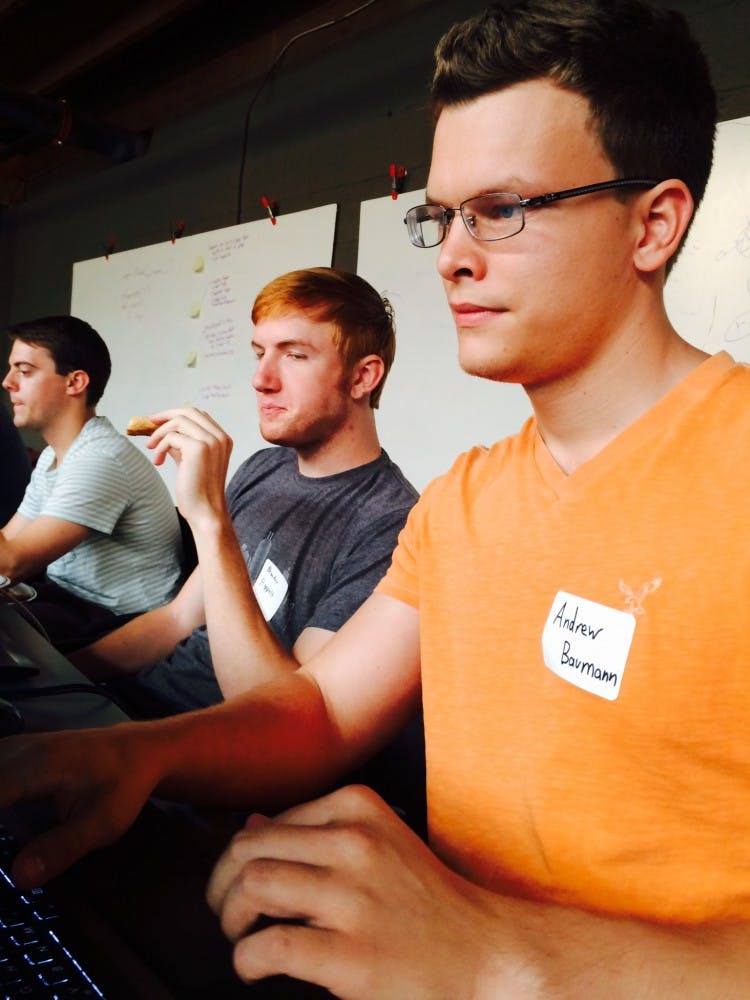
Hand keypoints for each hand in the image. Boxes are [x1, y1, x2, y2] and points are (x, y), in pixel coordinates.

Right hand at [0, 725, 160, 888]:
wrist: (139, 750)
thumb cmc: (124, 784)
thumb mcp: (103, 823)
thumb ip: (60, 849)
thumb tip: (18, 877)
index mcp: (36, 766)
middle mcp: (19, 750)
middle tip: (2, 849)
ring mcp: (14, 747)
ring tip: (2, 843)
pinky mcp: (13, 752)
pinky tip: (2, 826)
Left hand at [145, 407, 232, 529]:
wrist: (206, 512)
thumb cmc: (198, 491)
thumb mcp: (191, 460)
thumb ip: (182, 443)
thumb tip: (162, 430)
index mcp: (222, 439)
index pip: (198, 414)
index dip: (175, 414)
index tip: (158, 422)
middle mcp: (219, 437)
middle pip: (189, 411)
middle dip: (165, 416)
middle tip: (148, 424)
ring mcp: (211, 441)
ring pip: (178, 421)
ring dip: (159, 433)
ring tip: (152, 448)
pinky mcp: (198, 448)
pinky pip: (171, 437)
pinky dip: (160, 446)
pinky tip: (158, 461)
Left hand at [206, 784, 518, 999]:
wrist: (485, 953)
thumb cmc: (425, 899)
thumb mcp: (379, 842)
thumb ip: (317, 831)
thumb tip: (249, 823)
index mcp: (359, 806)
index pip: (268, 823)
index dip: (242, 859)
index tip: (241, 885)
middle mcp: (355, 842)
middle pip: (248, 849)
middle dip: (222, 885)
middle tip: (227, 912)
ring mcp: (353, 898)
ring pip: (252, 887)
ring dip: (229, 918)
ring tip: (240, 937)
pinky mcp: (352, 955)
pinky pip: (269, 946)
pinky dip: (246, 959)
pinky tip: (255, 968)